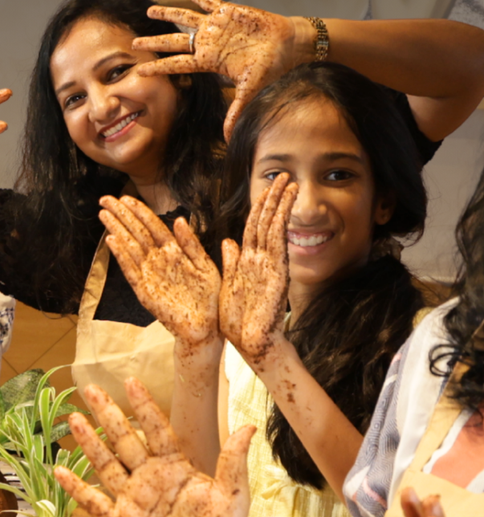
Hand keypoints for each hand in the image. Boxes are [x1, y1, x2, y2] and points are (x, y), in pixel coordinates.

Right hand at [56, 378, 252, 516]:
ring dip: (89, 443)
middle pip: (124, 440)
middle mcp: (150, 479)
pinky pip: (94, 504)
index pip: (157, 430)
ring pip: (106, 465)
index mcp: (175, 468)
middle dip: (107, 415)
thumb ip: (234, 462)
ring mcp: (132, 501)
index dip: (144, 407)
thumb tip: (250, 427)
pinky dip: (76, 489)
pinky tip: (59, 471)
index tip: (130, 382)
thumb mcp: (233, 495)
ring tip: (73, 419)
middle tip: (90, 388)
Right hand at [98, 194, 218, 351]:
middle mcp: (159, 261)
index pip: (153, 226)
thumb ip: (191, 243)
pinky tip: (112, 241)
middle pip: (137, 232)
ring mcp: (150, 276)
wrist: (206, 326)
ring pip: (131, 247)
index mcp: (175, 252)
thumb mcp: (205, 265)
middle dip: (121, 215)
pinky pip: (131, 270)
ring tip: (103, 214)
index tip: (125, 197)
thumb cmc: (209, 298)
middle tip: (105, 199)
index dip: (139, 211)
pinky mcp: (145, 292)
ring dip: (117, 230)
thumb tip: (179, 220)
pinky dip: (122, 256)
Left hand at [132, 0, 297, 138]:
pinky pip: (208, 1)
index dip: (159, 67)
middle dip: (154, 42)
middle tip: (134, 43)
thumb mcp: (250, 91)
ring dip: (168, 14)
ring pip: (186, 18)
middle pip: (174, 42)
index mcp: (210, 61)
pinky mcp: (229, 11)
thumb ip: (236, 112)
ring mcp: (217, 26)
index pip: (178, 65)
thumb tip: (228, 139)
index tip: (140, 70)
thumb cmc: (270, 68)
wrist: (288, 46)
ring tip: (150, 10)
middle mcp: (209, 43)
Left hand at [218, 174, 293, 371]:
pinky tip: (285, 206)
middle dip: (274, 197)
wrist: (249, 341)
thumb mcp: (227, 284)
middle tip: (282, 175)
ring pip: (274, 227)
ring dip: (280, 204)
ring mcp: (270, 264)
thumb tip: (228, 241)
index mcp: (247, 260)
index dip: (259, 206)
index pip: (254, 226)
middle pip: (266, 221)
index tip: (266, 187)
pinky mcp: (276, 271)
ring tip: (288, 182)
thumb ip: (230, 261)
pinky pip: (277, 242)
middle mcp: (261, 259)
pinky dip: (281, 222)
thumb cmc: (237, 319)